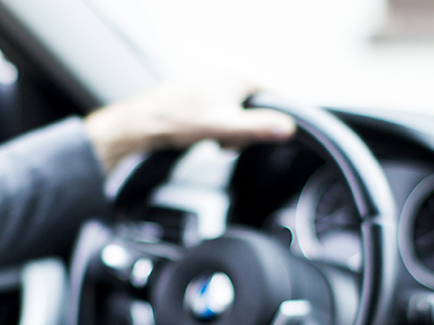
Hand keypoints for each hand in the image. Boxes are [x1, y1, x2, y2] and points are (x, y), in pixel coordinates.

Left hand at [83, 79, 296, 172]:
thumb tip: (287, 128)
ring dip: (233, 128)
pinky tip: (207, 134)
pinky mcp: (203, 89)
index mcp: (239, 75)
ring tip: (216, 140)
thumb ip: (258, 127)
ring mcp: (214, 79)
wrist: (146, 122)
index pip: (277, 94)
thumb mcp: (226, 128)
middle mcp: (228, 72)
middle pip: (257, 104)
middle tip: (231, 143)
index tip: (267, 136)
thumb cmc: (180, 120)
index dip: (275, 118)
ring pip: (239, 108)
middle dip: (248, 127)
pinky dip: (220, 123)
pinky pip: (223, 107)